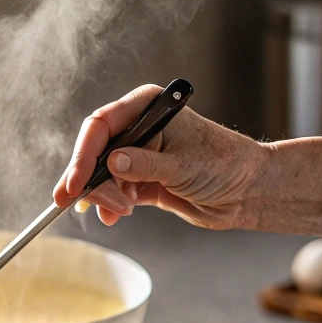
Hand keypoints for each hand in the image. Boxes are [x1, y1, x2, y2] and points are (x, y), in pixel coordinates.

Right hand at [53, 84, 266, 228]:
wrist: (247, 191)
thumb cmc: (225, 165)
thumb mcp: (183, 165)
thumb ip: (145, 164)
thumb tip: (111, 163)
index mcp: (148, 107)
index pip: (101, 125)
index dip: (82, 155)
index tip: (74, 183)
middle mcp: (139, 126)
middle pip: (95, 150)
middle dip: (89, 179)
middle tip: (79, 203)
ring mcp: (138, 153)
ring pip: (102, 174)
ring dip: (105, 196)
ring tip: (122, 210)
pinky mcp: (140, 178)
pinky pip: (113, 190)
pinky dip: (110, 205)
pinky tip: (115, 215)